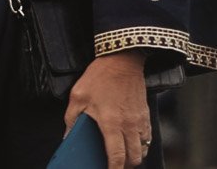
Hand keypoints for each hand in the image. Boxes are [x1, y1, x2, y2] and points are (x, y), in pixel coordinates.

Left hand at [64, 51, 151, 168]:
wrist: (122, 59)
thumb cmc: (100, 76)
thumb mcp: (78, 96)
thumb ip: (71, 119)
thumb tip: (68, 137)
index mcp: (111, 123)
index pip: (117, 156)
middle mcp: (129, 125)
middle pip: (134, 157)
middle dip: (125, 166)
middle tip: (115, 165)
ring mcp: (139, 120)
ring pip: (143, 149)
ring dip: (134, 155)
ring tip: (123, 155)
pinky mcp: (145, 114)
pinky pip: (148, 136)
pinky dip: (142, 144)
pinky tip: (131, 141)